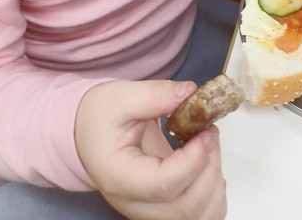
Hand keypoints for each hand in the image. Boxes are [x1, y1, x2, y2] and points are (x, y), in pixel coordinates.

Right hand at [75, 80, 226, 219]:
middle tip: (209, 132)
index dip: (192, 160)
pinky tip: (207, 165)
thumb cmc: (99, 118)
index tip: (204, 130)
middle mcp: (133, 204)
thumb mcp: (120, 96)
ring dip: (215, 183)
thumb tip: (190, 93)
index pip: (163, 185)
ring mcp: (149, 212)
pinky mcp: (163, 210)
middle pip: (185, 208)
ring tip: (208, 146)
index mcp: (118, 176)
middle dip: (208, 168)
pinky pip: (199, 217)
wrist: (87, 134)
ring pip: (197, 217)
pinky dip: (213, 196)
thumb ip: (155, 95)